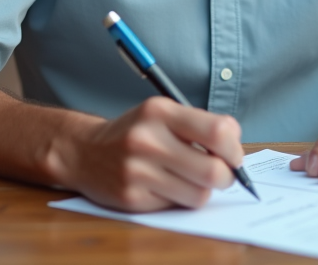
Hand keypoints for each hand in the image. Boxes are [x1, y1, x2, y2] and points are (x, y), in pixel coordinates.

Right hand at [60, 96, 243, 211]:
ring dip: (204, 190)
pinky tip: (166, 186)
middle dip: (227, 176)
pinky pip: (176, 205)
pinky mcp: (132, 198)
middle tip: (222, 173)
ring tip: (192, 179)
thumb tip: (235, 147)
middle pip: (214, 171)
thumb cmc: (134, 132)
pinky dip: (180, 198)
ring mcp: (138, 171)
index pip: (218, 131)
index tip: (232, 153)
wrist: (83, 152)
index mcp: (160, 111)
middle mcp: (147, 140)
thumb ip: (198, 125)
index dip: (234, 147)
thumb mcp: (161, 113)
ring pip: (199, 194)